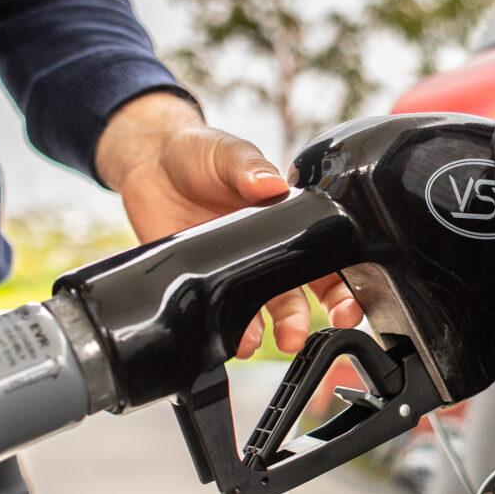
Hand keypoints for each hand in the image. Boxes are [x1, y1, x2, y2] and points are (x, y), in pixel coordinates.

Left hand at [95, 91, 362, 357]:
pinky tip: (233, 339)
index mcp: (286, 219)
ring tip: (263, 342)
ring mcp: (237, 269)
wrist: (149, 162)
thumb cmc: (198, 151)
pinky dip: (233, 333)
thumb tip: (272, 184)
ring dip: (271, 332)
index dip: (341, 284)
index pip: (324, 255)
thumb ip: (249, 167)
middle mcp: (267, 250)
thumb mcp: (227, 152)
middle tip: (297, 336)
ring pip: (267, 312)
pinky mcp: (205, 281)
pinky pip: (225, 316)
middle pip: (298, 296)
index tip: (345, 304)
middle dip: (304, 321)